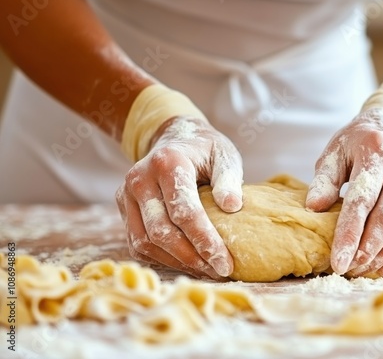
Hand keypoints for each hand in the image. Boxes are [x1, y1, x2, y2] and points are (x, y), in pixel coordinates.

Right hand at [116, 116, 242, 278]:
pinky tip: (186, 262)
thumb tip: (232, 207)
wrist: (173, 137)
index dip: (205, 240)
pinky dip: (161, 258)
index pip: (184, 211)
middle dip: (192, 257)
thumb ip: (228, 178)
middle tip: (219, 271)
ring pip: (146, 241)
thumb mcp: (224, 155)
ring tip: (205, 269)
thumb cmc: (204, 150)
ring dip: (176, 262)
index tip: (225, 263)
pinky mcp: (123, 208)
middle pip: (162, 231)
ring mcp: (126, 194)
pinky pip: (137, 243)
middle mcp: (140, 178)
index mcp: (168, 162)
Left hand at [306, 108, 382, 276]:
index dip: (349, 234)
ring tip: (366, 268)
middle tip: (351, 269)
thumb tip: (313, 208)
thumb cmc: (359, 143)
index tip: (338, 262)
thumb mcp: (335, 152)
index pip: (362, 200)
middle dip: (369, 249)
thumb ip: (324, 180)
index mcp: (377, 150)